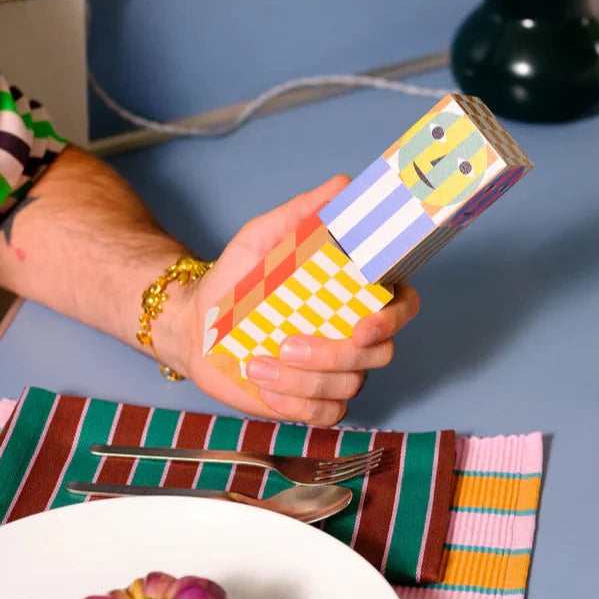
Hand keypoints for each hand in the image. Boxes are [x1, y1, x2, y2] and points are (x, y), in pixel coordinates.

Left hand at [178, 175, 419, 424]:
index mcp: (355, 294)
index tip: (362, 324)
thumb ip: (301, 213)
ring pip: (349, 386)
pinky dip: (295, 402)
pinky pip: (326, 414)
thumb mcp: (263, 237)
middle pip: (379, 354)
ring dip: (303, 379)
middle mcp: (355, 335)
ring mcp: (337, 372)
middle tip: (288, 342)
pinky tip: (264, 381)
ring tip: (259, 361)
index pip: (403, 305)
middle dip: (334, 354)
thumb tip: (340, 185)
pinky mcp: (313, 402)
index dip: (394, 318)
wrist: (196, 324)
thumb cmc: (236, 279)